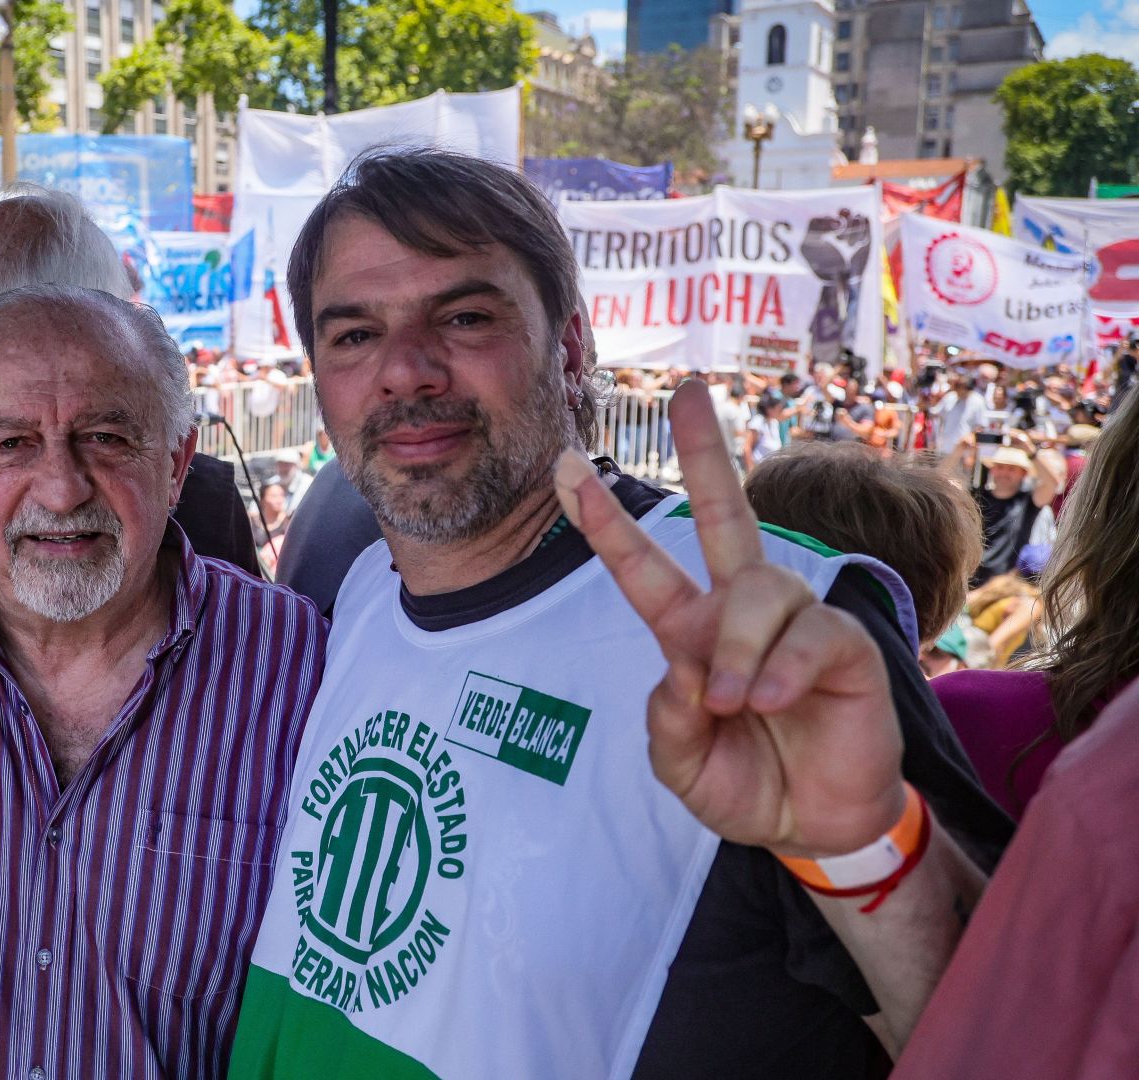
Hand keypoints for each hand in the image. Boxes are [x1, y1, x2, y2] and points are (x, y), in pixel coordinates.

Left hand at [553, 380, 904, 858]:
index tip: (567, 468)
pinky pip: (808, 633)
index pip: (644, 568)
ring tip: (734, 705)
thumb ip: (668, 722)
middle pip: (726, 515)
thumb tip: (685, 670)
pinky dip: (779, 667)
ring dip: (735, 648)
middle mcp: (741, 612)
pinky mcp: (843, 645)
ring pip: (756, 590)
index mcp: (691, 632)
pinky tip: (770, 701)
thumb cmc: (747, 782)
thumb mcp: (683, 766)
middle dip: (707, 452)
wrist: (817, 827)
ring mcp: (795, 622)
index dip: (607, 522)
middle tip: (688, 394)